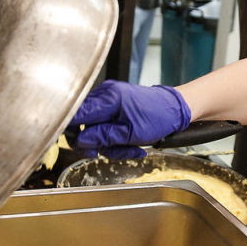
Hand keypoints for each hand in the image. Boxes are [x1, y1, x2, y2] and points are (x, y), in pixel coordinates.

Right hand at [70, 80, 190, 158]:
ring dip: (110, 143)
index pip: (75, 113)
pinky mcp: (114, 103)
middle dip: (97, 142)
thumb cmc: (159, 117)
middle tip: (109, 152)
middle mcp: (105, 94)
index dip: (70, 131)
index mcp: (108, 98)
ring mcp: (109, 97)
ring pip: (94, 126)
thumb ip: (103, 137)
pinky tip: (130, 142)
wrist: (176, 108)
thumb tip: (80, 141)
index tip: (76, 145)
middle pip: (83, 123)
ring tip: (130, 148)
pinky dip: (115, 136)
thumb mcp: (130, 134)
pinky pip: (105, 123)